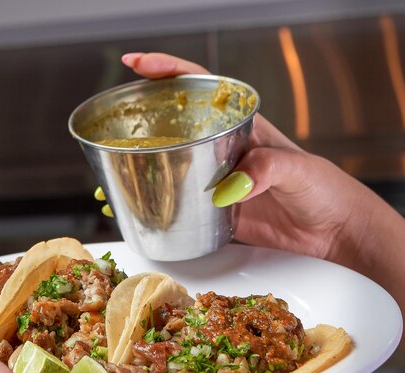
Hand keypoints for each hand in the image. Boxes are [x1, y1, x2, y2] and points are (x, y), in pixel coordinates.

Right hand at [122, 52, 404, 347]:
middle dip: (143, 120)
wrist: (332, 231)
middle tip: (116, 124)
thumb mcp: (299, 168)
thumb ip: (267, 168)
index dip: (166, 71)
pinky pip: (182, 203)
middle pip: (176, 124)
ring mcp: (217, 179)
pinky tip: (144, 208)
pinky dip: (161, 204)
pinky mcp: (216, 210)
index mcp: (242, 125)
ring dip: (145, 167)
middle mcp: (224, 148)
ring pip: (173, 164)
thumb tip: (229, 186)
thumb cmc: (325, 191)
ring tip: (116, 173)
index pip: (199, 86)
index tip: (137, 65)